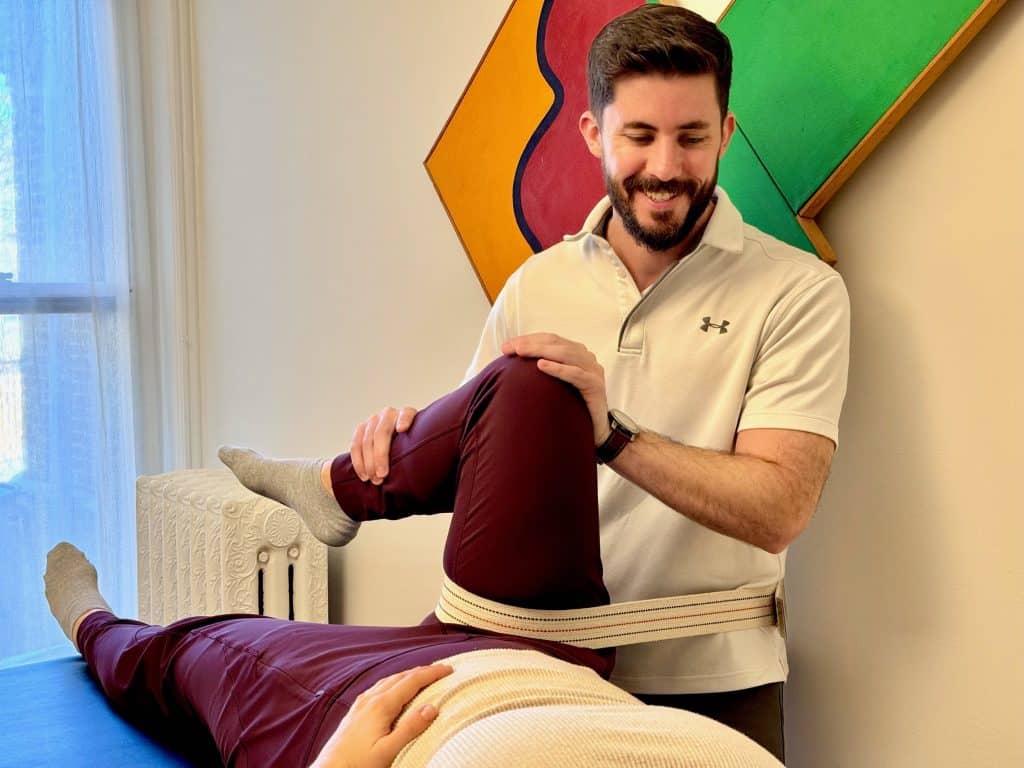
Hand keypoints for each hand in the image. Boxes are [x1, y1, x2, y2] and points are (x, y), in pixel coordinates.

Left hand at [310, 664, 453, 767]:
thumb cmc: (358, 765)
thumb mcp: (388, 751)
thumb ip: (410, 728)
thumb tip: (431, 707)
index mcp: (381, 705)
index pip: (411, 681)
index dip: (431, 673)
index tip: (448, 669)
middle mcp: (370, 699)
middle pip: (401, 677)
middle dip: (422, 671)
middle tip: (441, 669)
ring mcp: (361, 704)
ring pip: (389, 681)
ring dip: (407, 675)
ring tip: (421, 676)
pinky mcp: (355, 712)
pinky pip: (378, 688)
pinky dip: (393, 683)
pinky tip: (392, 689)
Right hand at [350, 407, 417, 484]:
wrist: (398, 441)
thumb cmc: (411, 447)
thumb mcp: (420, 445)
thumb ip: (421, 449)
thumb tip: (424, 470)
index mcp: (407, 414)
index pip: (406, 414)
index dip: (404, 420)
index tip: (402, 429)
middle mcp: (389, 414)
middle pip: (381, 433)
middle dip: (380, 456)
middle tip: (382, 475)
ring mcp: (373, 420)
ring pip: (366, 441)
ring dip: (368, 463)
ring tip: (375, 479)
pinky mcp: (361, 428)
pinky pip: (355, 445)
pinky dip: (358, 462)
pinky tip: (364, 475)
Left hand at [501, 333, 609, 444]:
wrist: (596, 431)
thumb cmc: (574, 408)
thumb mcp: (555, 386)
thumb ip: (543, 372)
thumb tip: (513, 366)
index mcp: (576, 355)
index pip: (551, 340)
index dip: (529, 339)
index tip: (507, 346)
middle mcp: (586, 359)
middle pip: (557, 343)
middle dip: (531, 343)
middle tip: (510, 348)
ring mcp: (593, 371)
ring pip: (566, 354)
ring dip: (541, 351)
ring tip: (521, 352)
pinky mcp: (596, 386)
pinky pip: (576, 374)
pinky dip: (558, 368)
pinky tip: (542, 366)